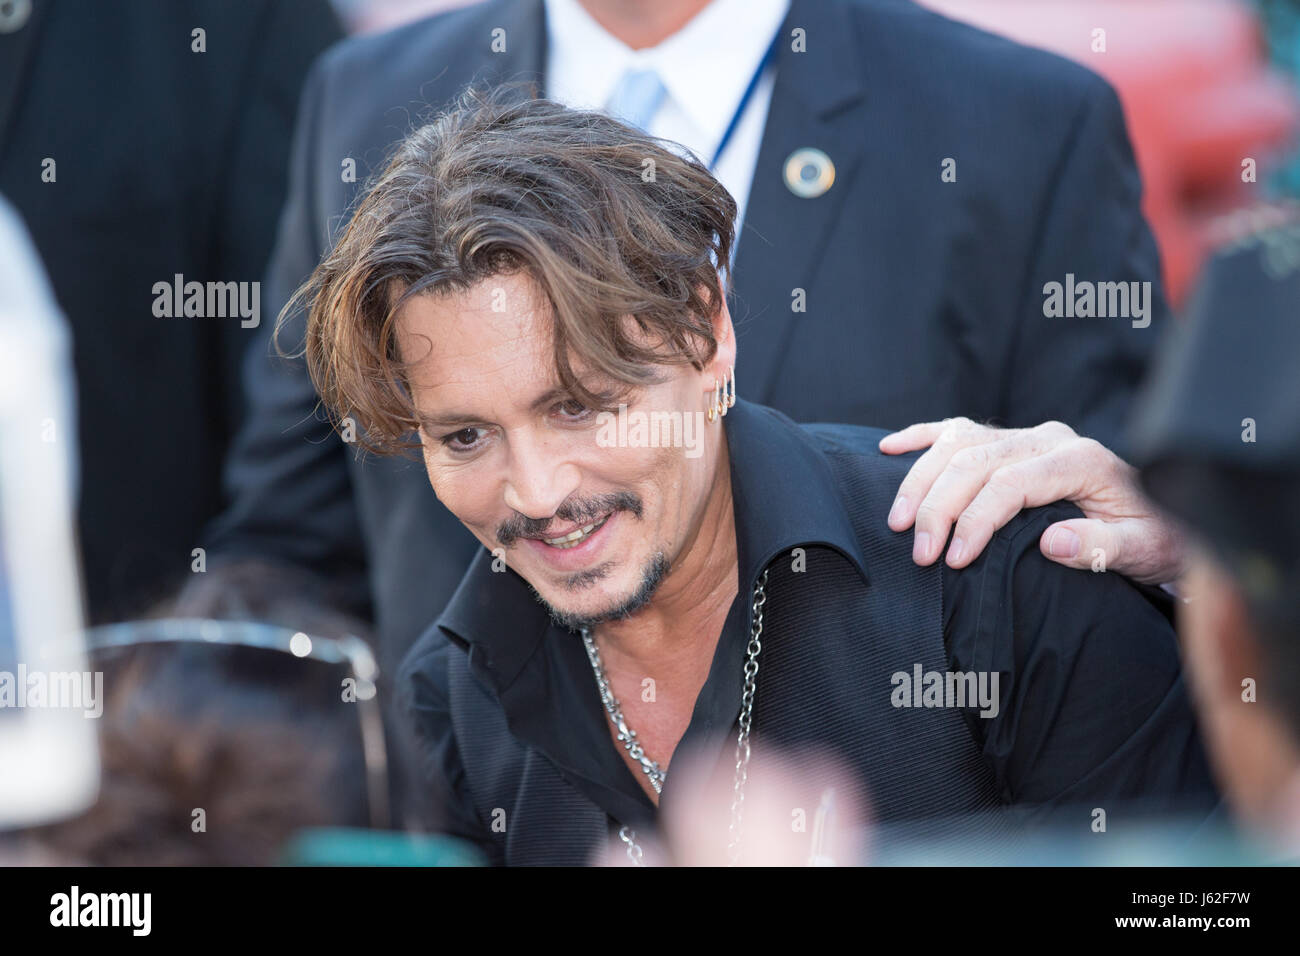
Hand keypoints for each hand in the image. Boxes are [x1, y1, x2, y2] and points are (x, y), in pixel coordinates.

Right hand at [878, 418, 1184, 584]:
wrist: (1166, 515)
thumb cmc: (1155, 536)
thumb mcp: (1144, 550)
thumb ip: (1103, 546)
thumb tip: (1053, 540)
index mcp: (1081, 460)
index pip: (1010, 483)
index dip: (975, 520)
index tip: (953, 559)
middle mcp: (1050, 438)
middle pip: (974, 461)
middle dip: (938, 506)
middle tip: (918, 552)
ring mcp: (1026, 436)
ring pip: (957, 443)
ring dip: (920, 479)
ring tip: (899, 521)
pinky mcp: (1011, 441)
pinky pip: (957, 430)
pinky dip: (920, 437)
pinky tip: (889, 449)